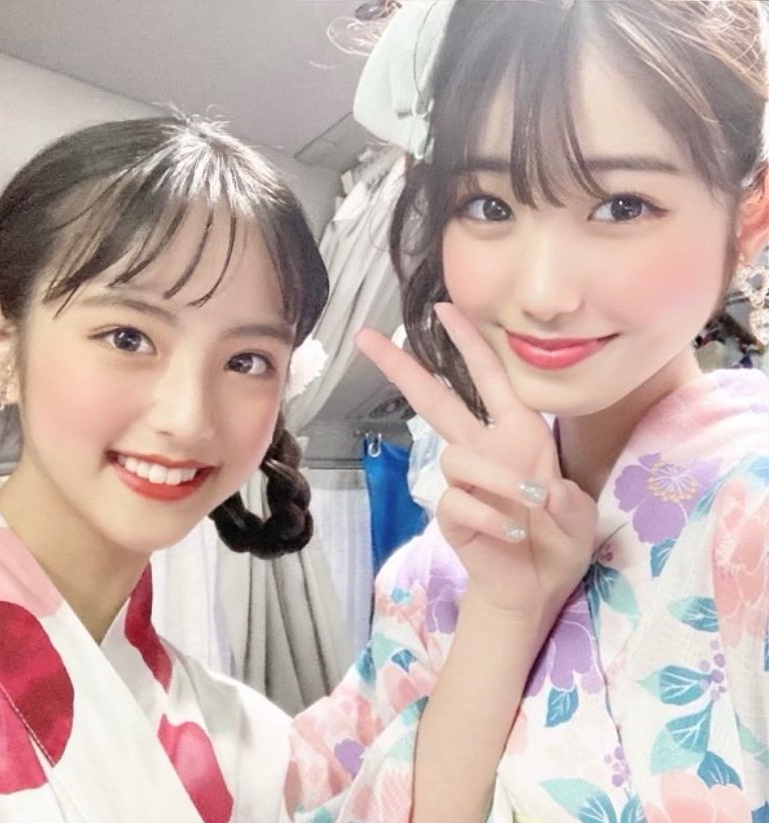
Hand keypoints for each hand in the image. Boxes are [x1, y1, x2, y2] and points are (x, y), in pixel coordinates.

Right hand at [356, 303, 596, 624]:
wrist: (536, 586)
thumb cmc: (559, 540)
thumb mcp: (579, 512)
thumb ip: (565, 498)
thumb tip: (537, 490)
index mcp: (516, 433)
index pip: (486, 377)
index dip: (468, 342)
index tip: (443, 308)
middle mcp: (483, 449)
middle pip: (433, 401)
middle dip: (402, 368)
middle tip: (365, 336)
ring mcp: (463, 481)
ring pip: (457, 457)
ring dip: (497, 478)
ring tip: (532, 504)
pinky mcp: (450, 514)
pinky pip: (456, 500)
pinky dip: (487, 514)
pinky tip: (510, 533)